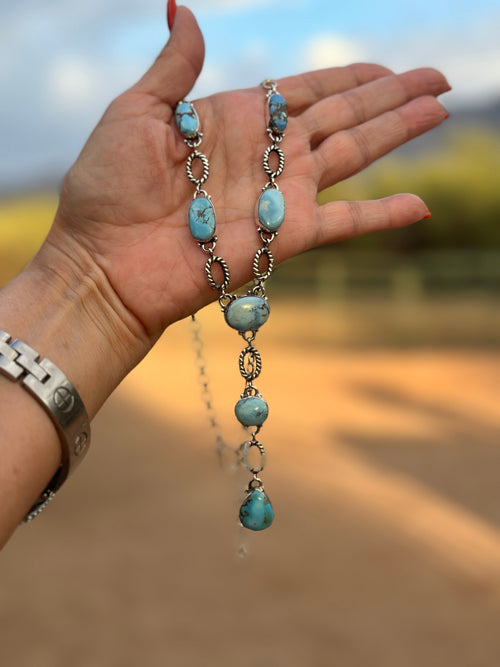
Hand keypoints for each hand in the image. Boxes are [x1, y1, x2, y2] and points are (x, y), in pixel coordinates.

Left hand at [45, 6, 449, 348]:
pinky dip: (383, 215)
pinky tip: (419, 205)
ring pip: (354, 156)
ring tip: (439, 111)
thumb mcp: (135, 112)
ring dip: (398, 134)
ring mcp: (279, 197)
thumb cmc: (105, 189)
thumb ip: (173, 68)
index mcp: (236, 119)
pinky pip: (345, 223)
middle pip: (344, 117)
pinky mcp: (285, 238)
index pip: (307, 90)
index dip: (351, 76)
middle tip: (438, 80)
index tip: (388, 69)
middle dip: (392, 98)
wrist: (103, 263)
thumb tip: (185, 9)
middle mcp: (266, 155)